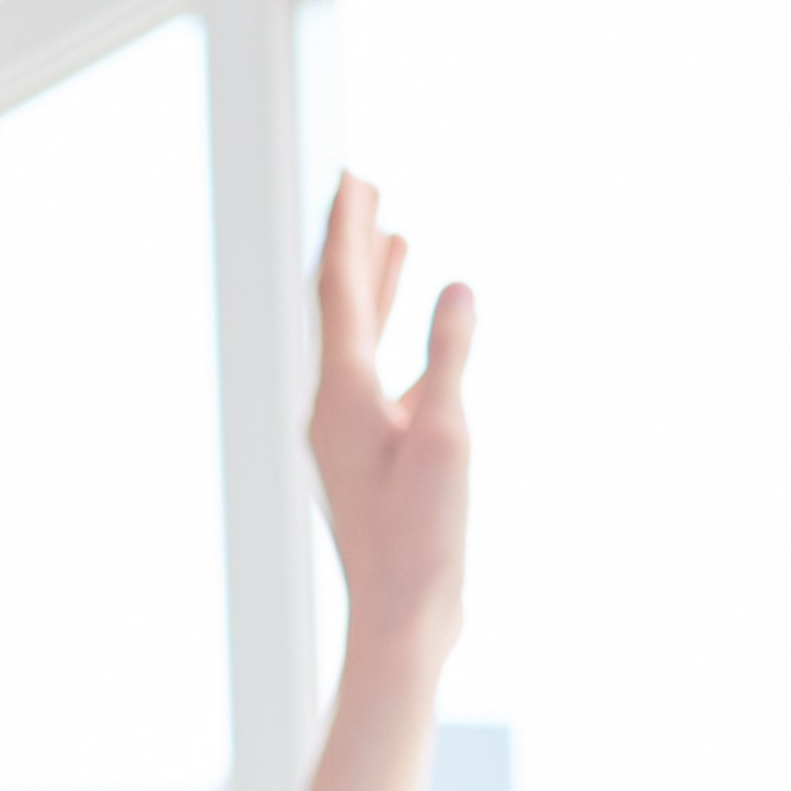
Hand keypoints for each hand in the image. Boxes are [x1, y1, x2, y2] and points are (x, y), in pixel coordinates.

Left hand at [310, 171, 471, 673]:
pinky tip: (415, 324)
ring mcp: (348, 432)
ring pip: (357, 338)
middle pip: (338, 307)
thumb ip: (450, 357)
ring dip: (373, 283)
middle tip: (362, 184)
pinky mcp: (370, 453)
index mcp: (340, 396)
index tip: (353, 176)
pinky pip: (377, 372)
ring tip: (391, 235)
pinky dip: (393, 335)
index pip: (337, 292)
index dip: (347, 230)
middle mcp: (332, 408)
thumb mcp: (447, 438)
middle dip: (353, 243)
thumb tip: (459, 284)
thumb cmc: (424, 536)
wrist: (402, 614)